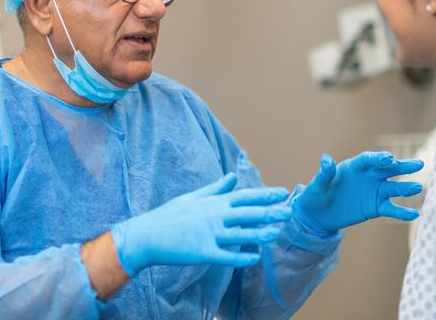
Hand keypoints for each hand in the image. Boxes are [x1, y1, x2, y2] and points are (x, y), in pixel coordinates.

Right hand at [111, 173, 290, 275]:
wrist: (147, 235)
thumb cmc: (170, 215)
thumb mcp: (194, 197)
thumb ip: (216, 188)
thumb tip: (233, 177)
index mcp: (213, 202)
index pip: (244, 196)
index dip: (265, 194)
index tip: (282, 193)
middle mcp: (214, 216)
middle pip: (247, 214)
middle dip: (269, 212)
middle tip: (288, 211)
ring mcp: (209, 235)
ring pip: (240, 234)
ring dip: (260, 234)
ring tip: (276, 233)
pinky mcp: (202, 252)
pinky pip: (226, 256)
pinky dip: (241, 257)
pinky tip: (255, 258)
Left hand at [293, 152, 423, 236]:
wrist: (318, 214)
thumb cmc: (316, 194)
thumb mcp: (318, 185)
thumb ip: (325, 173)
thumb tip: (326, 159)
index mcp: (355, 166)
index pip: (369, 159)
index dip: (379, 158)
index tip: (389, 159)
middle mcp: (368, 177)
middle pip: (388, 170)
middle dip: (402, 166)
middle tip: (418, 164)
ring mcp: (374, 192)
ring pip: (393, 188)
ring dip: (406, 188)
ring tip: (418, 187)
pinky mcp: (376, 208)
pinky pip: (391, 209)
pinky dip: (402, 212)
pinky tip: (414, 214)